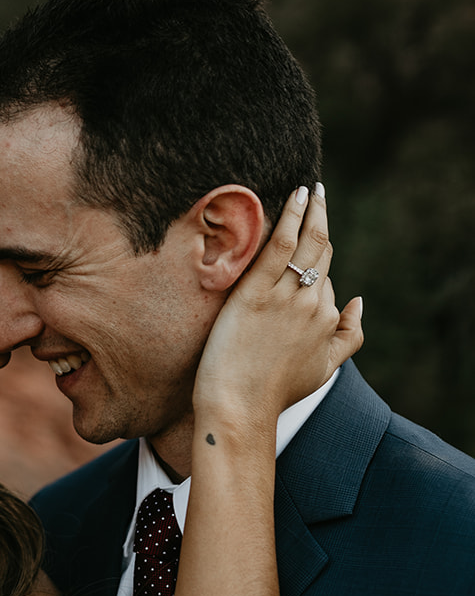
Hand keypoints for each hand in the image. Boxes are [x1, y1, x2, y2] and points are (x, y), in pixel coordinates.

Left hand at [194, 184, 363, 427]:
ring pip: (308, 244)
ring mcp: (287, 297)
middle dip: (322, 222)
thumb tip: (358, 301)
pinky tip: (297, 195)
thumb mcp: (324, 369)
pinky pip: (282, 247)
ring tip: (312, 188)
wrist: (238, 407)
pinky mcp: (257, 293)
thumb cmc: (273, 391)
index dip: (313, 270)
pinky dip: (293, 217)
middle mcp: (313, 304)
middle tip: (319, 193)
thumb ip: (350, 336)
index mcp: (329, 319)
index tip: (302, 252)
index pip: (327, 280)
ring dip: (313, 210)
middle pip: (323, 255)